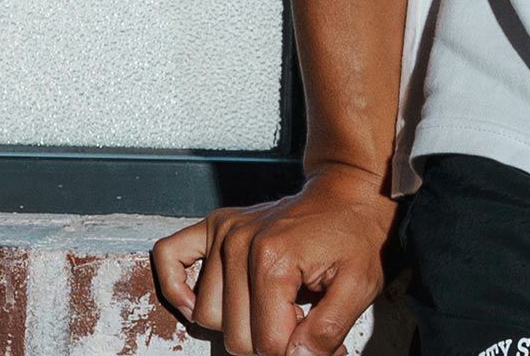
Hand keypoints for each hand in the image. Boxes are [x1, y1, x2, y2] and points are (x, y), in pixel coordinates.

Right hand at [150, 162, 398, 355]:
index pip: (267, 344)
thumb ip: (326, 332)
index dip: (295, 354)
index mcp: (273, 259)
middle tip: (301, 327)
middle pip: (235, 337)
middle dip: (271, 344)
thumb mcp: (359, 286)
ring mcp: (225, 233)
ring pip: (208, 316)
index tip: (317, 343)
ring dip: (238, 324)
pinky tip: (198, 302)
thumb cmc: (356, 234)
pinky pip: (171, 257)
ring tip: (275, 308)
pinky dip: (176, 286)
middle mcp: (240, 243)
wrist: (351, 190)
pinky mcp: (216, 224)